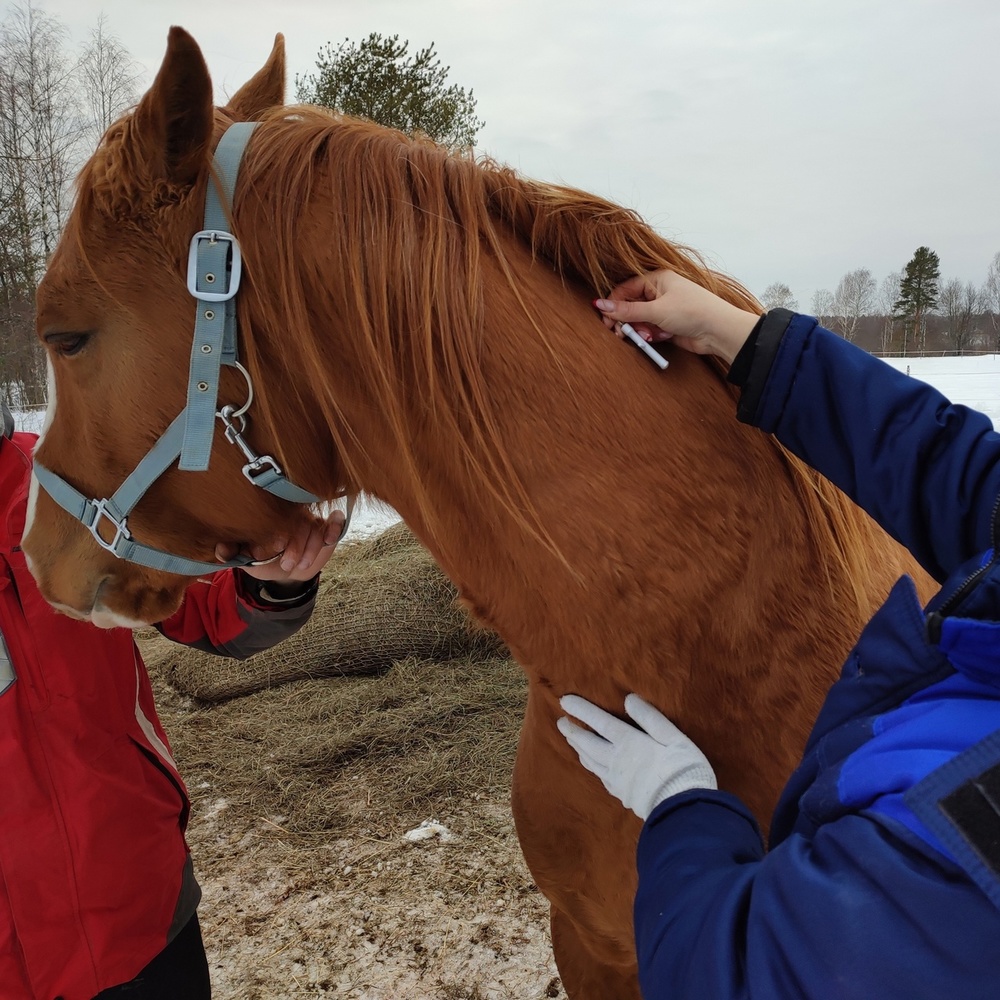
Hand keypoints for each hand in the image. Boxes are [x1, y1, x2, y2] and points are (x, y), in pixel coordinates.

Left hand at [216, 508, 344, 588]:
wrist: (286, 575)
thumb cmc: (265, 561)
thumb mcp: (247, 560)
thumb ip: (232, 552)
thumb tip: (220, 550)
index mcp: (272, 515)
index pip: (276, 515)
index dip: (277, 532)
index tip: (272, 549)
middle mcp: (293, 513)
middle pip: (299, 521)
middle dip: (295, 545)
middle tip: (286, 564)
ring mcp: (311, 519)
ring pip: (316, 526)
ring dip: (311, 547)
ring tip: (300, 565)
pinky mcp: (328, 526)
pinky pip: (336, 520)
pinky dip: (334, 527)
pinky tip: (328, 540)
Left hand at [557, 693, 716, 819]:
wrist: (683, 810)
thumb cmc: (682, 768)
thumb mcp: (673, 737)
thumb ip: (650, 717)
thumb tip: (629, 699)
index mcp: (629, 743)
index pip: (599, 722)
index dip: (581, 710)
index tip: (564, 701)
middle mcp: (617, 760)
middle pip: (588, 743)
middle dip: (573, 731)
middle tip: (561, 721)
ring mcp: (617, 779)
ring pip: (590, 761)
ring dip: (578, 748)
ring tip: (571, 740)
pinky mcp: (622, 794)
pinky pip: (600, 776)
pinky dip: (591, 766)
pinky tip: (592, 765)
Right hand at [594, 270, 759, 364]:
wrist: (718, 330)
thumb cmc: (692, 311)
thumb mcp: (655, 310)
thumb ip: (626, 310)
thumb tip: (600, 305)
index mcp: (657, 279)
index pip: (625, 289)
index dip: (614, 304)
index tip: (606, 320)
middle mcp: (659, 291)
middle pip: (630, 306)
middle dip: (627, 321)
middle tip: (622, 334)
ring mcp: (664, 308)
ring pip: (639, 320)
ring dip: (640, 331)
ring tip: (648, 337)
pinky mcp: (668, 324)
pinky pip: (650, 329)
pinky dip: (651, 335)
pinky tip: (660, 337)